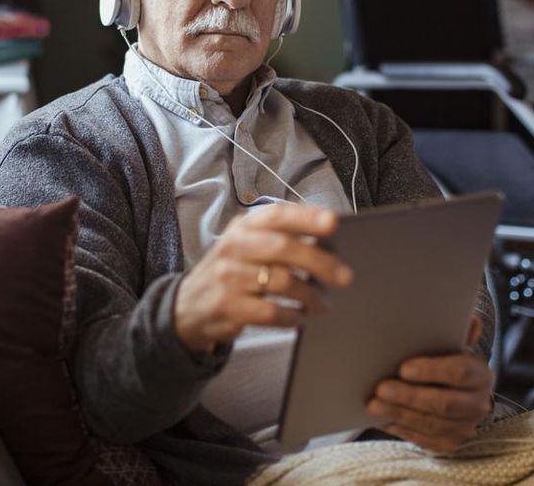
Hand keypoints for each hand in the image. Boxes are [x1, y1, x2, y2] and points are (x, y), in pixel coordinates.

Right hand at [174, 205, 352, 353]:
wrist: (188, 306)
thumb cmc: (231, 272)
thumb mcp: (245, 246)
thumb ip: (277, 238)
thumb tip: (326, 242)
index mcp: (242, 228)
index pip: (277, 216)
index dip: (306, 217)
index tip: (333, 223)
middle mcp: (234, 248)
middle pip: (284, 248)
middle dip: (320, 262)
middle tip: (345, 276)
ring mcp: (229, 278)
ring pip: (282, 282)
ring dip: (311, 295)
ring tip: (324, 304)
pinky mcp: (229, 307)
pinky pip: (271, 312)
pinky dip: (293, 316)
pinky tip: (301, 317)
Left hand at [365, 315, 494, 452]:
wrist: (456, 389)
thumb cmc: (445, 359)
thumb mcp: (452, 342)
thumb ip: (456, 330)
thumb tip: (468, 320)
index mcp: (480, 374)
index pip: (459, 372)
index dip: (431, 371)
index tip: (403, 368)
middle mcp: (479, 404)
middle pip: (443, 403)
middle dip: (409, 396)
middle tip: (380, 388)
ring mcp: (466, 427)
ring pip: (431, 424)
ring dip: (400, 414)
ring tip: (373, 405)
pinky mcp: (450, 443)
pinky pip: (425, 440)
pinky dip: (402, 430)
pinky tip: (384, 420)